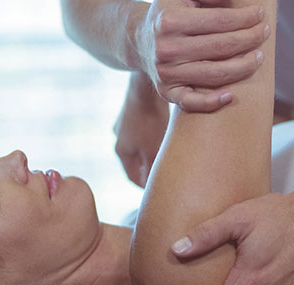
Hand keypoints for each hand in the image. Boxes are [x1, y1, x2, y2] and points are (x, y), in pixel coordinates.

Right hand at [114, 73, 168, 187]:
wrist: (145, 86)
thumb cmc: (151, 120)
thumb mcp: (153, 150)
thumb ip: (153, 169)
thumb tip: (154, 186)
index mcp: (122, 151)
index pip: (134, 177)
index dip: (148, 186)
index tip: (162, 189)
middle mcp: (121, 137)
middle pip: (138, 161)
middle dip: (152, 168)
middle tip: (169, 174)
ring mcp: (126, 123)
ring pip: (142, 144)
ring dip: (155, 151)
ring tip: (172, 154)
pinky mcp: (136, 110)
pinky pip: (146, 129)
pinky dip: (156, 135)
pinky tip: (170, 133)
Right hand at [135, 0, 268, 111]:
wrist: (138, 40)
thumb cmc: (170, 13)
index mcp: (170, 21)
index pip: (219, 21)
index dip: (244, 18)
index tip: (259, 14)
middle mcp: (166, 49)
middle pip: (221, 47)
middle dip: (249, 39)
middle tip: (264, 33)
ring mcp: (166, 73)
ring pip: (214, 75)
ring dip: (242, 67)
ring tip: (258, 57)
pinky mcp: (166, 92)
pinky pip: (191, 102)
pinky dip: (212, 103)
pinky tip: (231, 95)